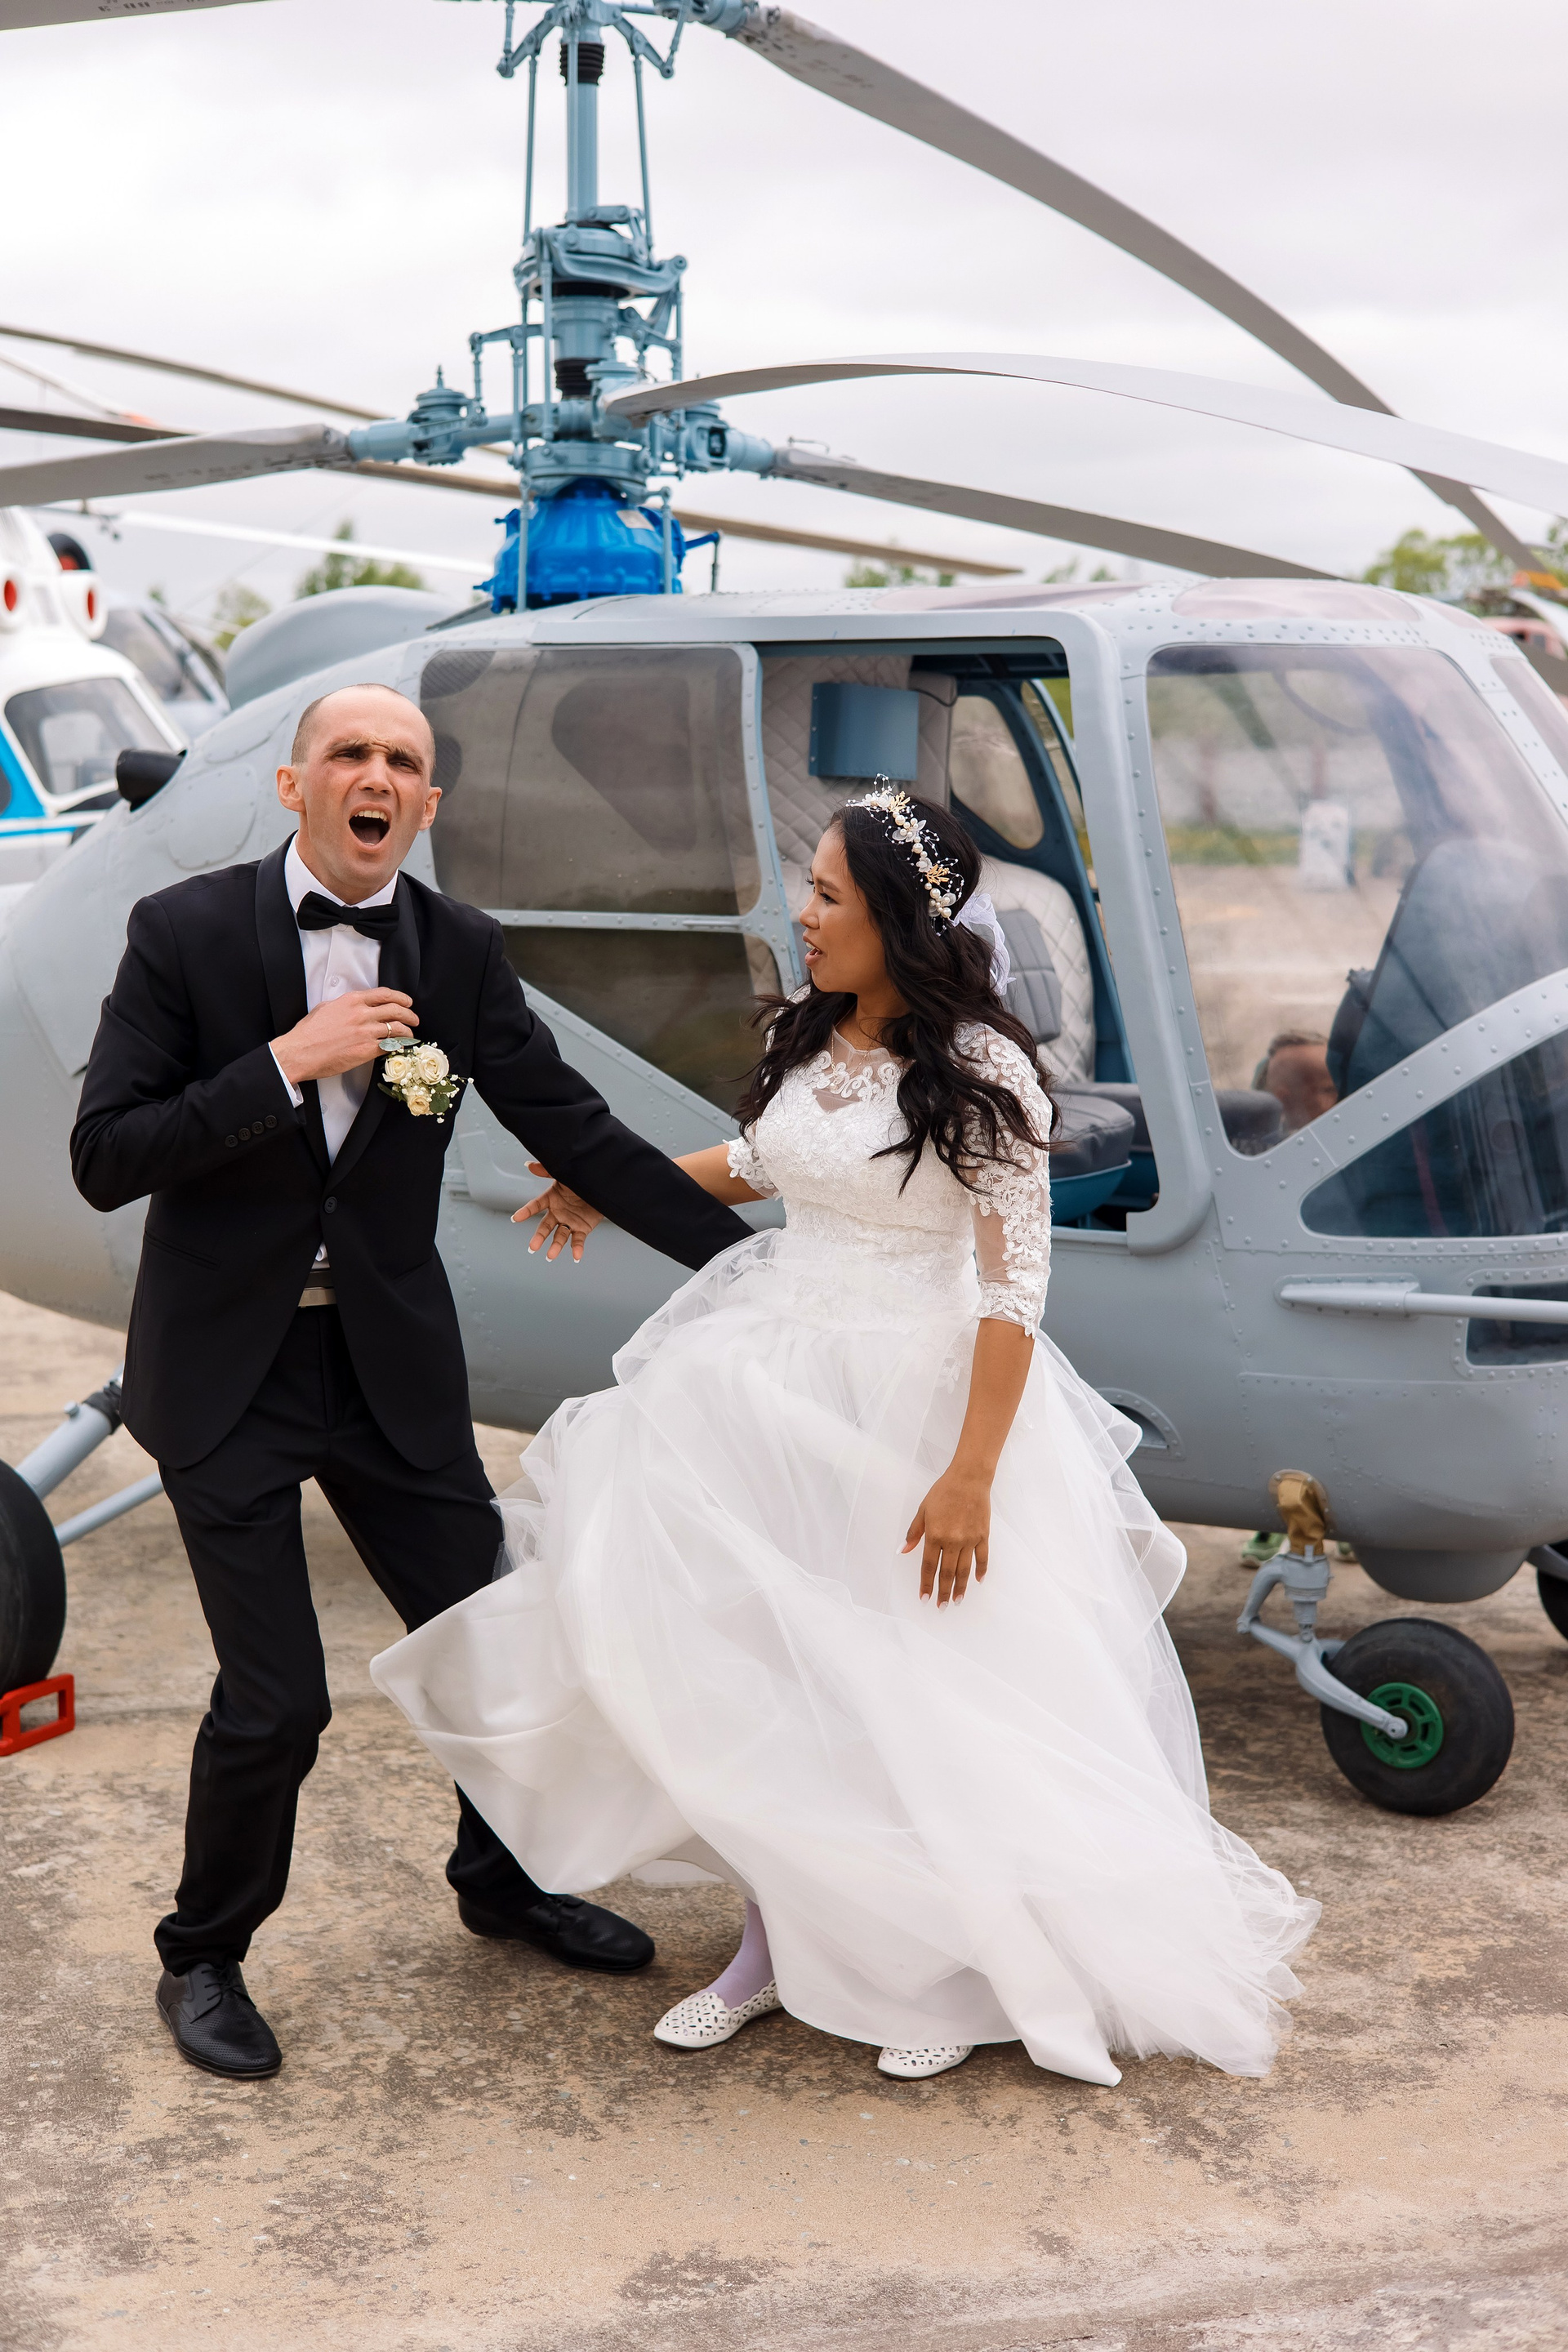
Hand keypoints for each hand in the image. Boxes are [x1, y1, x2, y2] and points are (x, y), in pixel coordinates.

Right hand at [272, 988, 414, 1083]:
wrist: (300, 1052)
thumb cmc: (308, 1033)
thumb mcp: (325, 1009)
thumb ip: (344, 1006)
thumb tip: (353, 1007)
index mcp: (351, 1001)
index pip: (384, 994)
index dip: (400, 997)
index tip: (407, 1001)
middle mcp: (361, 1014)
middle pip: (395, 1010)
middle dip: (409, 1014)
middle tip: (414, 1019)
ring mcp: (365, 1032)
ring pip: (397, 1028)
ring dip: (408, 1032)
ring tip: (411, 1035)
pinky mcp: (366, 1050)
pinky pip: (390, 1045)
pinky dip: (399, 1046)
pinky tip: (402, 1047)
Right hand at [512, 1163, 603, 1262]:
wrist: (600, 1187)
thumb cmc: (580, 1180)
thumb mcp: (563, 1175)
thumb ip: (546, 1171)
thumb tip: (529, 1165)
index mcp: (551, 1199)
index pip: (536, 1206)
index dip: (526, 1212)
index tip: (516, 1218)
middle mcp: (557, 1213)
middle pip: (545, 1226)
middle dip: (539, 1237)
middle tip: (533, 1247)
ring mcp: (569, 1222)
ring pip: (560, 1236)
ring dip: (555, 1246)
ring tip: (550, 1255)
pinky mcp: (581, 1229)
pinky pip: (578, 1240)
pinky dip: (577, 1249)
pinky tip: (576, 1257)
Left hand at [902, 1462, 991, 1605]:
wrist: (969, 1478)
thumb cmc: (943, 1491)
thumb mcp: (923, 1510)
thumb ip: (914, 1533)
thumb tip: (903, 1550)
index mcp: (934, 1535)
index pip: (929, 1566)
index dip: (926, 1584)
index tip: (924, 1598)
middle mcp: (952, 1541)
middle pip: (947, 1573)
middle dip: (943, 1592)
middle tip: (941, 1607)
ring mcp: (969, 1539)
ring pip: (964, 1570)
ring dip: (960, 1588)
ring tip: (957, 1601)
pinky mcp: (983, 1536)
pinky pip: (982, 1558)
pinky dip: (980, 1571)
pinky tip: (977, 1581)